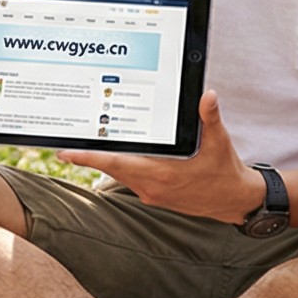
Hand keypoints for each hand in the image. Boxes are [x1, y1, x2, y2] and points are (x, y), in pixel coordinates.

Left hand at [59, 89, 257, 223]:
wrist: (234, 201)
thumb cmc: (225, 171)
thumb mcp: (220, 142)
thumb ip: (210, 118)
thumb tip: (207, 96)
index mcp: (162, 174)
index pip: (116, 163)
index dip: (89, 158)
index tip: (66, 153)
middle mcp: (152, 186)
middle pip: (110, 169)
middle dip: (87, 157)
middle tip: (63, 146)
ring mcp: (152, 193)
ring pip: (118, 174)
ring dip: (102, 162)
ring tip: (82, 149)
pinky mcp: (155, 194)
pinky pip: (128, 179)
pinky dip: (118, 167)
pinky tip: (113, 156)